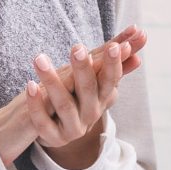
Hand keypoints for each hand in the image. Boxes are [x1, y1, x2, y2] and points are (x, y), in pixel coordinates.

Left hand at [0, 27, 148, 169]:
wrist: (57, 129)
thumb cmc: (79, 95)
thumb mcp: (96, 76)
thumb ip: (116, 56)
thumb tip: (141, 32)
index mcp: (103, 97)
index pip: (111, 80)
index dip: (114, 64)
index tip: (113, 45)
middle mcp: (91, 113)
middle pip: (89, 90)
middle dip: (84, 69)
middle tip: (77, 48)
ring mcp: (73, 128)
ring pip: (64, 105)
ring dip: (52, 81)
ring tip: (40, 59)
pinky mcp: (52, 137)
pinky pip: (43, 122)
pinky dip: (37, 104)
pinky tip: (30, 85)